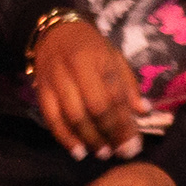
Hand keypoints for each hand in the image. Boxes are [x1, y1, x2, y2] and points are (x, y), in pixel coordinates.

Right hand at [30, 15, 153, 161]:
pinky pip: (52, 119)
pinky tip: (77, 151)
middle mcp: (76, 68)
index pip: (115, 95)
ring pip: (73, 115)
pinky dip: (64, 138)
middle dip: (110, 134)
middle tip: (120, 152)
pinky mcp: (41, 91)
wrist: (54, 32)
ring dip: (89, 139)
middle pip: (95, 107)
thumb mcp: (114, 58)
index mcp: (100, 58)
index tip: (134, 145)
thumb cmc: (91, 48)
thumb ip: (128, 85)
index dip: (126, 123)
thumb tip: (144, 112)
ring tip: (103, 153)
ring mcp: (56, 80)